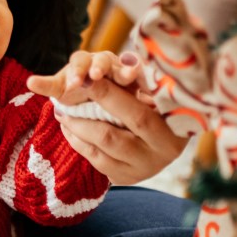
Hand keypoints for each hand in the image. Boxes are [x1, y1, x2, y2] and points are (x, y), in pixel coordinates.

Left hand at [31, 52, 185, 184]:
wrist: (170, 135)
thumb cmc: (162, 101)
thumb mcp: (159, 90)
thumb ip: (145, 80)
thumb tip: (126, 59)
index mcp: (174, 131)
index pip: (137, 115)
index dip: (109, 96)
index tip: (88, 78)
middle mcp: (160, 154)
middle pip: (113, 136)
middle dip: (85, 115)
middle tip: (65, 97)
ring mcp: (143, 169)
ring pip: (102, 149)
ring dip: (77, 129)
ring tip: (62, 112)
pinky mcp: (128, 177)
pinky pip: (98, 162)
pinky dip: (80, 143)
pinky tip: (69, 128)